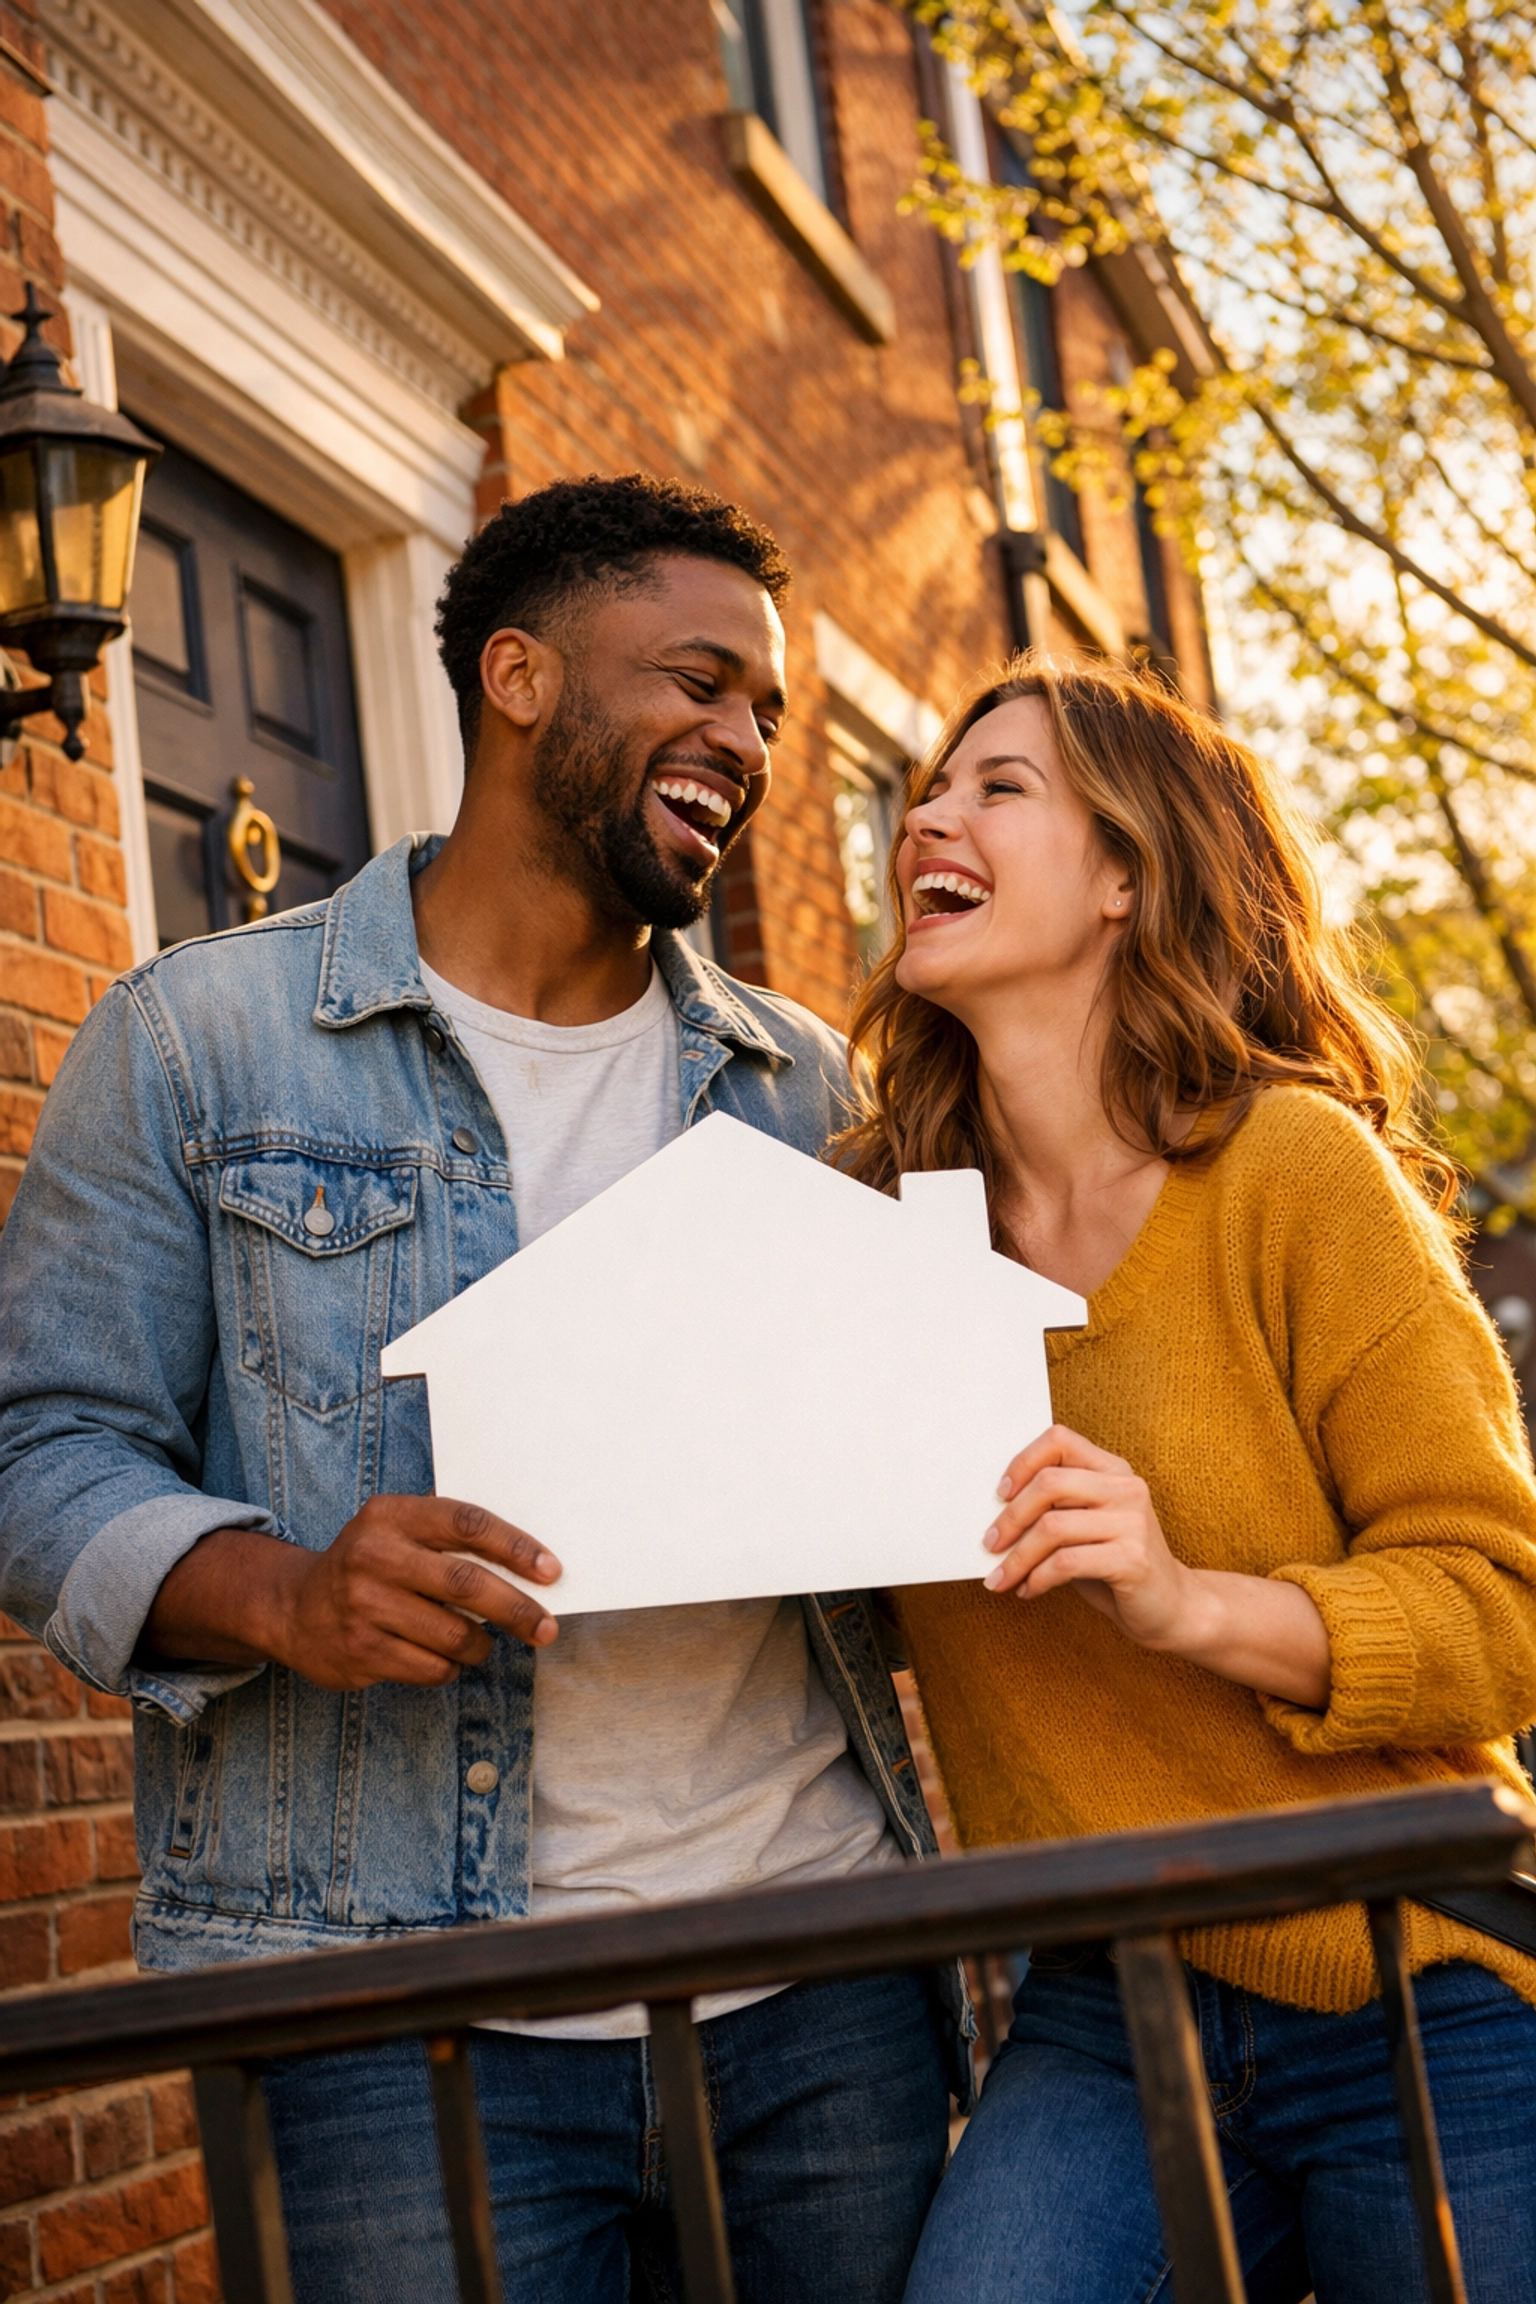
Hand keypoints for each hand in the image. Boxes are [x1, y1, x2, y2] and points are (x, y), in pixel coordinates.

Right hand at [141, 1497, 561, 1690]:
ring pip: (454, 1634)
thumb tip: (531, 1566)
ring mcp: (364, 1606)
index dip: (516, 1547)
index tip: (551, 1572)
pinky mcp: (360, 1651)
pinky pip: (431, 1667)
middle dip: (516, 1609)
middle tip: (546, 1628)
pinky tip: (443, 1659)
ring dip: (480, 1646)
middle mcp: (375, 1556)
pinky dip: (450, 1667)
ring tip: (480, 1644)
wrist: (291, 1607)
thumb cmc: (368, 1564)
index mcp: (391, 1516)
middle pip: (467, 1584)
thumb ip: (448, 1537)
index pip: (467, 1524)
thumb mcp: (395, 1529)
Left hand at [983, 1424, 1197, 1650]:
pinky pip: (1066, 1562)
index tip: (1000, 1494)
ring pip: (1052, 1528)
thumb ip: (1055, 1508)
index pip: (1060, 1440)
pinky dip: (1038, 1578)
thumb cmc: (1115, 1563)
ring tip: (1002, 1578)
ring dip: (1017, 1558)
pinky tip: (1030, 1590)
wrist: (1171, 1606)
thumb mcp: (1085, 1525)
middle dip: (1010, 1518)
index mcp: (1112, 1469)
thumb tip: (995, 1513)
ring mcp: (1133, 1522)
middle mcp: (1126, 1488)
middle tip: (990, 1544)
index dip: (1023, 1462)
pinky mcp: (1132, 1559)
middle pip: (1050, 1483)